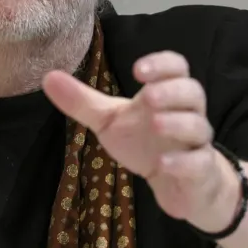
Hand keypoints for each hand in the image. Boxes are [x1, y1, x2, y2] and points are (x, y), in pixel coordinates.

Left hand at [42, 51, 240, 231]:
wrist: (178, 183)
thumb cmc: (144, 142)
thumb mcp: (110, 120)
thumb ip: (82, 101)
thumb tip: (47, 76)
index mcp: (165, 95)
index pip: (175, 68)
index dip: (161, 64)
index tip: (138, 70)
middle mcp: (185, 113)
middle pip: (193, 92)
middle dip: (172, 91)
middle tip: (148, 96)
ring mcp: (195, 142)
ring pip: (199, 125)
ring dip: (178, 123)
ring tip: (155, 123)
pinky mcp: (200, 171)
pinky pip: (199, 163)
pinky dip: (183, 162)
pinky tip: (162, 164)